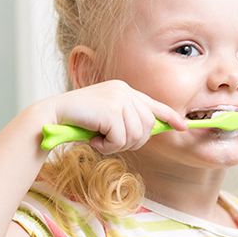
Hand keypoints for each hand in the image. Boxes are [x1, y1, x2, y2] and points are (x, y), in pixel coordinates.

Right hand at [52, 80, 186, 154]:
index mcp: (124, 89)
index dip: (170, 117)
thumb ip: (125, 118)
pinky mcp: (111, 109)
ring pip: (136, 135)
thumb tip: (149, 132)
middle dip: (132, 141)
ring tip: (99, 139)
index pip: (154, 104)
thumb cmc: (77, 120)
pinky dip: (108, 146)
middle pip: (148, 126)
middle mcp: (124, 91)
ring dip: (117, 145)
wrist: (54, 115)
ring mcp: (118, 98)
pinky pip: (121, 139)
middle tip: (110, 142)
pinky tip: (94, 140)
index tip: (183, 127)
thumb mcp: (105, 116)